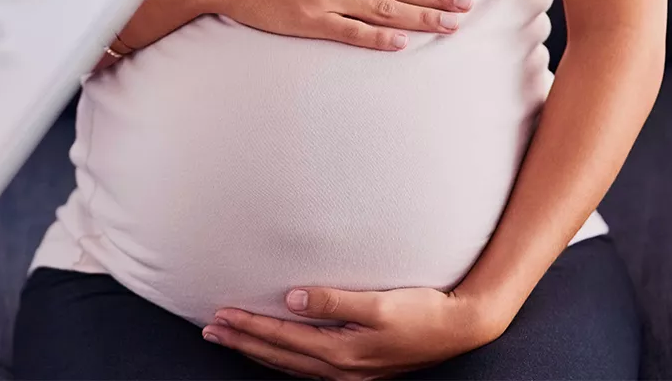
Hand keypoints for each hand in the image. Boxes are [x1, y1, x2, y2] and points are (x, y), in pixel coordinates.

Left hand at [202, 286, 508, 379]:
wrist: (460, 328)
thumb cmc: (422, 311)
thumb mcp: (379, 303)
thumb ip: (334, 301)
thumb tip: (292, 297)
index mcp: (341, 352)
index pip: (281, 339)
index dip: (249, 326)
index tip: (221, 314)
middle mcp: (340, 368)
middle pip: (278, 356)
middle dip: (242, 341)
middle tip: (210, 329)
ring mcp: (348, 373)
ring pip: (289, 365)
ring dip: (257, 351)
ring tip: (230, 338)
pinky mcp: (357, 369)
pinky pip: (306, 367)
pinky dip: (282, 358)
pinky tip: (273, 351)